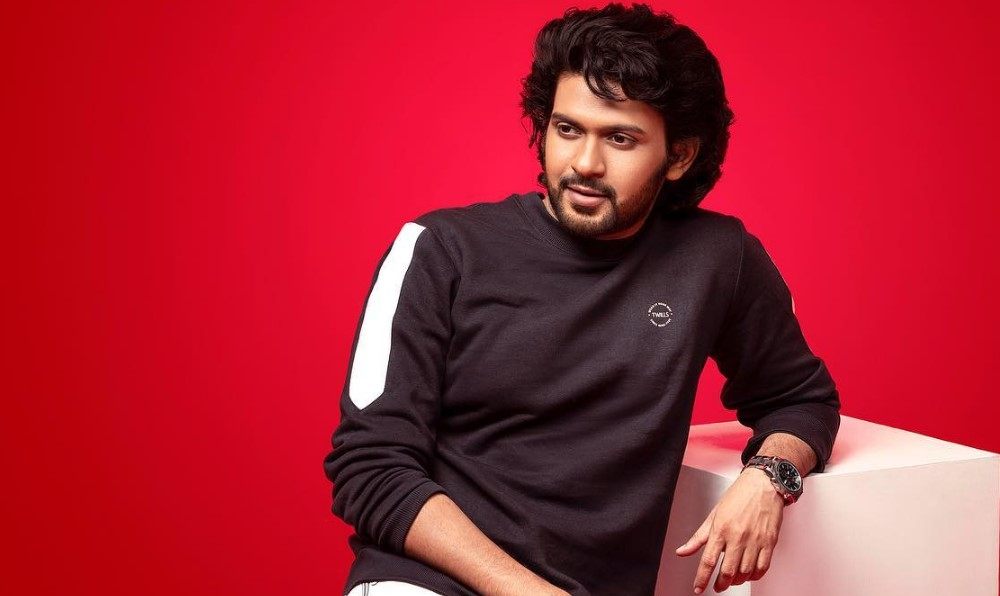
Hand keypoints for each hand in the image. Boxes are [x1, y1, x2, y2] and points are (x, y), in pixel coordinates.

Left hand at [674, 468, 784, 593]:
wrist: (763, 484)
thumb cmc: (739, 496)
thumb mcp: (713, 515)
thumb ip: (698, 537)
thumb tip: (682, 552)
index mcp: (721, 529)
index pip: (708, 560)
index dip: (702, 578)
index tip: (698, 588)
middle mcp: (738, 536)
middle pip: (728, 571)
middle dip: (721, 584)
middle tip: (718, 586)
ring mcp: (755, 540)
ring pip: (745, 572)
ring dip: (737, 581)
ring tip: (732, 579)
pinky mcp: (769, 542)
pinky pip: (762, 567)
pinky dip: (754, 575)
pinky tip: (748, 574)